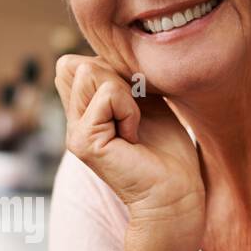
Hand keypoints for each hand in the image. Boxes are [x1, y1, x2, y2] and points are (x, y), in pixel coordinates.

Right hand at [55, 55, 204, 250]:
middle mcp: (73, 121)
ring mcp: (74, 132)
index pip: (76, 64)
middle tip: (135, 117)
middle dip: (118, 79)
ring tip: (134, 126)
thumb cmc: (167, 150)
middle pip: (80, 64)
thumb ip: (118, 77)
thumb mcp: (143, 100)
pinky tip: (134, 137)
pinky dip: (130, 110)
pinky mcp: (84, 141)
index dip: (111, 70)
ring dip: (125, 95)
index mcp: (83, 112)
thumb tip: (90, 59)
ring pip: (90, 72)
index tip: (133, 104)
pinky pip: (107, 95)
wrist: (176, 192)